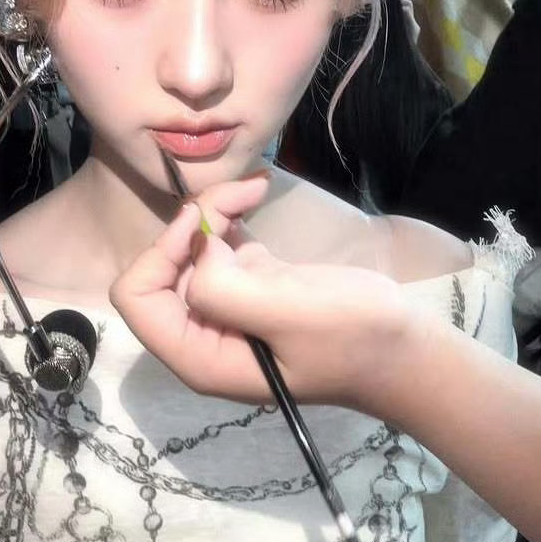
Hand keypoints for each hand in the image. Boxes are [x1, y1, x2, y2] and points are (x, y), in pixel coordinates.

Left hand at [111, 173, 414, 414]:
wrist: (404, 347)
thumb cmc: (351, 338)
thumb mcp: (288, 315)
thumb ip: (226, 290)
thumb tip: (197, 251)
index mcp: (198, 355)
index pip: (136, 299)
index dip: (159, 254)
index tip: (203, 226)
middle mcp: (202, 332)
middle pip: (163, 265)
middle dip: (195, 223)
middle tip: (244, 192)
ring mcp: (227, 307)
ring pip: (192, 247)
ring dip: (217, 210)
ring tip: (258, 187)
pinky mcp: (251, 284)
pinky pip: (221, 243)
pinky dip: (233, 213)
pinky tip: (260, 192)